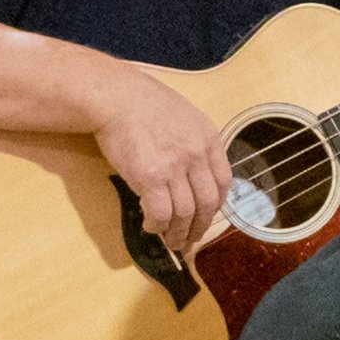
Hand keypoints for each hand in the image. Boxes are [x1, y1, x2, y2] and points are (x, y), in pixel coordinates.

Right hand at [94, 66, 231, 258]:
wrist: (115, 98)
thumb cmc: (143, 103)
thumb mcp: (184, 116)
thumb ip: (194, 143)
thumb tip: (191, 173)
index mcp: (208, 139)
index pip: (224, 182)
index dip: (216, 205)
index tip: (207, 215)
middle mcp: (197, 155)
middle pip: (208, 203)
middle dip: (200, 227)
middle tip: (190, 238)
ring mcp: (174, 167)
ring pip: (185, 214)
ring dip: (178, 234)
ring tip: (170, 241)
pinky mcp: (150, 178)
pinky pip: (160, 214)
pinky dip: (157, 226)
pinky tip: (150, 227)